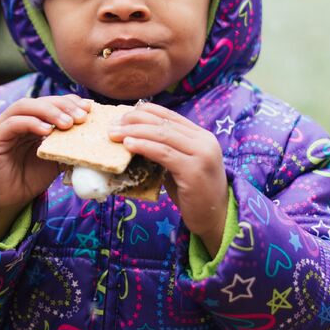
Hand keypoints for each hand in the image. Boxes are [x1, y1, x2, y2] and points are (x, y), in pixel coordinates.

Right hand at [0, 95, 90, 238]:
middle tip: (81, 117)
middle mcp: (18, 118)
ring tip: (67, 123)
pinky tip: (47, 131)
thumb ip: (69, 146)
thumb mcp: (57, 159)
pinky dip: (31, 123)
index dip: (71, 102)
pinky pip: (13, 123)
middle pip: (41, 100)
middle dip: (64, 105)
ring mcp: (4, 125)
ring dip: (49, 111)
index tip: (89, 109)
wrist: (11, 199)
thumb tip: (96, 140)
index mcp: (33, 119)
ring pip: (26, 106)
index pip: (53, 102)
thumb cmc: (32, 177)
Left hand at [110, 102, 227, 255]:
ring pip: (162, 135)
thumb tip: (134, 139)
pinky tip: (128, 145)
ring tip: (114, 134)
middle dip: (135, 121)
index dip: (145, 112)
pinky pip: (163, 153)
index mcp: (201, 136)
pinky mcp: (194, 170)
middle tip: (113, 124)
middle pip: (164, 123)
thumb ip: (166, 150)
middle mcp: (204, 141)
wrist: (216, 218)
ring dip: (134, 132)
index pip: (170, 116)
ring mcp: (201, 154)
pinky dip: (144, 146)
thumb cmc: (194, 194)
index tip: (123, 114)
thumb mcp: (181, 166)